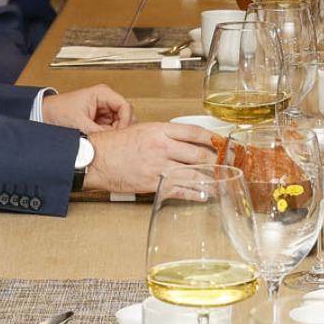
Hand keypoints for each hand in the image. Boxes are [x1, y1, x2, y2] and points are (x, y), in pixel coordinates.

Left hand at [41, 84, 131, 132]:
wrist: (43, 115)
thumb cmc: (57, 111)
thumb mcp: (79, 123)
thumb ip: (98, 132)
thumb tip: (111, 142)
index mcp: (103, 93)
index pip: (126, 107)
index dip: (126, 122)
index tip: (120, 135)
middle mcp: (106, 101)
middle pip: (125, 116)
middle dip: (120, 129)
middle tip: (112, 140)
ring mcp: (103, 111)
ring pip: (119, 125)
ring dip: (113, 134)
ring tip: (103, 141)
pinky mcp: (99, 121)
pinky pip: (111, 130)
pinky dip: (108, 137)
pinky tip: (100, 141)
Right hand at [81, 121, 218, 192]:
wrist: (96, 159)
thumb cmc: (114, 144)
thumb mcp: (141, 129)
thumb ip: (163, 134)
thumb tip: (182, 141)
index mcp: (160, 130)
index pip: (195, 132)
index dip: (214, 138)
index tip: (223, 142)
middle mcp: (162, 147)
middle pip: (199, 154)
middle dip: (216, 160)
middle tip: (227, 163)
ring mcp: (159, 167)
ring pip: (193, 174)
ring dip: (209, 179)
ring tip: (220, 180)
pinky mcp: (154, 184)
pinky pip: (180, 190)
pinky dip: (194, 193)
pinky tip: (204, 194)